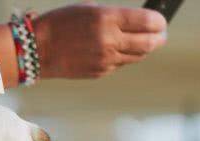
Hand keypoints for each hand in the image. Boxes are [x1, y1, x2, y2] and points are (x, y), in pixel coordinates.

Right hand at [32, 3, 166, 78]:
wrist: (37, 49)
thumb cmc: (60, 24)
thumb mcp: (88, 9)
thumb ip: (114, 16)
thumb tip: (135, 23)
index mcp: (107, 19)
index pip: (147, 22)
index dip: (159, 22)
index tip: (161, 21)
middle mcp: (109, 41)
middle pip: (148, 43)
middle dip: (158, 38)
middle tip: (161, 35)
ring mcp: (105, 60)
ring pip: (136, 56)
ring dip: (145, 49)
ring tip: (147, 43)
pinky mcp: (100, 72)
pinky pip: (120, 64)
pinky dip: (125, 57)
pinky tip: (122, 51)